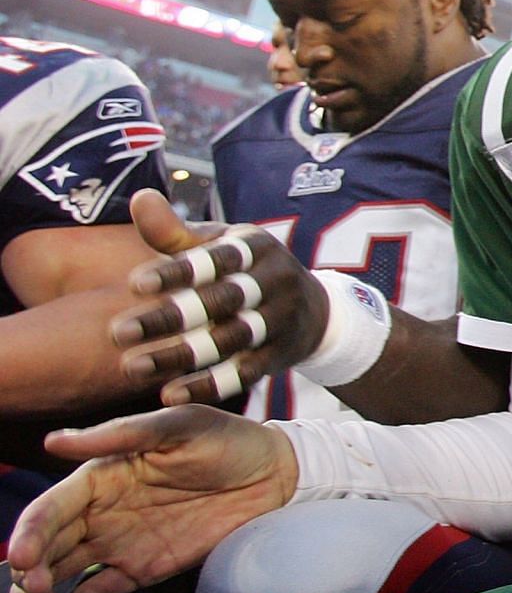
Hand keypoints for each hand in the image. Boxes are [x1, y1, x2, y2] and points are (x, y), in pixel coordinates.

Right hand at [5, 405, 296, 592]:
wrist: (276, 474)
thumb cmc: (226, 439)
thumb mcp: (180, 426)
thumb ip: (122, 435)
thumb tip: (53, 441)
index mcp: (102, 476)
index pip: (51, 508)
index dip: (30, 532)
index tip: (22, 556)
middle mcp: (102, 512)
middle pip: (48, 544)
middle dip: (28, 568)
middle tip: (30, 587)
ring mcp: (120, 543)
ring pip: (63, 570)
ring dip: (40, 590)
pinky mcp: (144, 568)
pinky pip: (103, 591)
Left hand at [112, 189, 327, 405]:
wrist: (313, 309)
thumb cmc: (244, 271)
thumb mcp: (218, 246)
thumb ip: (175, 232)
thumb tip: (141, 198)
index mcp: (255, 247)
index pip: (215, 258)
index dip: (177, 271)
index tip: (134, 284)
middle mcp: (274, 280)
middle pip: (221, 300)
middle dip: (170, 318)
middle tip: (117, 332)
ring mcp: (281, 319)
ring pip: (231, 339)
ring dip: (181, 355)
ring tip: (132, 367)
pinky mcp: (281, 354)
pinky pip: (246, 373)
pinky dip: (210, 385)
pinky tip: (170, 394)